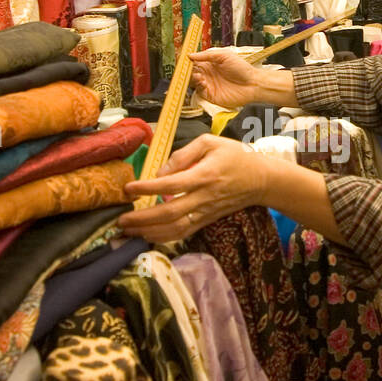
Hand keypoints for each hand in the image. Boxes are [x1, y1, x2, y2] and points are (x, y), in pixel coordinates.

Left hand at [120, 134, 267, 241]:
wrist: (261, 180)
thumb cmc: (235, 156)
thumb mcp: (210, 142)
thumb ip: (183, 154)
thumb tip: (160, 173)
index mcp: (204, 175)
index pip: (171, 185)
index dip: (147, 188)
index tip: (128, 188)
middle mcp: (204, 197)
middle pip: (170, 213)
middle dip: (142, 218)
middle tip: (120, 219)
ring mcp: (205, 212)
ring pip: (175, 229)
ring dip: (149, 232)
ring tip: (128, 231)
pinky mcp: (207, 221)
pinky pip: (183, 233)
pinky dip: (163, 238)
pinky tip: (147, 236)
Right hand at [188, 48, 256, 109]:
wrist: (252, 84)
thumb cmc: (242, 69)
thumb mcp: (224, 55)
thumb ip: (207, 55)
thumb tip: (192, 55)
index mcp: (210, 64)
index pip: (194, 62)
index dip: (188, 61)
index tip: (184, 60)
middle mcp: (208, 74)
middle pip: (191, 73)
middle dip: (187, 71)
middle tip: (186, 69)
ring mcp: (209, 85)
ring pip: (193, 83)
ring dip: (192, 79)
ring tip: (198, 76)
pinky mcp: (211, 95)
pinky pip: (199, 92)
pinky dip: (198, 87)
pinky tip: (203, 82)